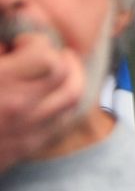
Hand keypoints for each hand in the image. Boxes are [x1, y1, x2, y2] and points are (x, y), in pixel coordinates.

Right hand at [0, 32, 84, 172]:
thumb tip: (5, 44)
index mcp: (0, 83)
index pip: (45, 56)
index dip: (36, 42)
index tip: (19, 42)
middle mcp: (19, 109)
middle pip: (65, 77)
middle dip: (60, 58)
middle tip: (48, 51)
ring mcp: (26, 132)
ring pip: (71, 101)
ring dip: (71, 79)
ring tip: (60, 68)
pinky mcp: (26, 148)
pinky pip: (62, 124)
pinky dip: (64, 105)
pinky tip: (52, 96)